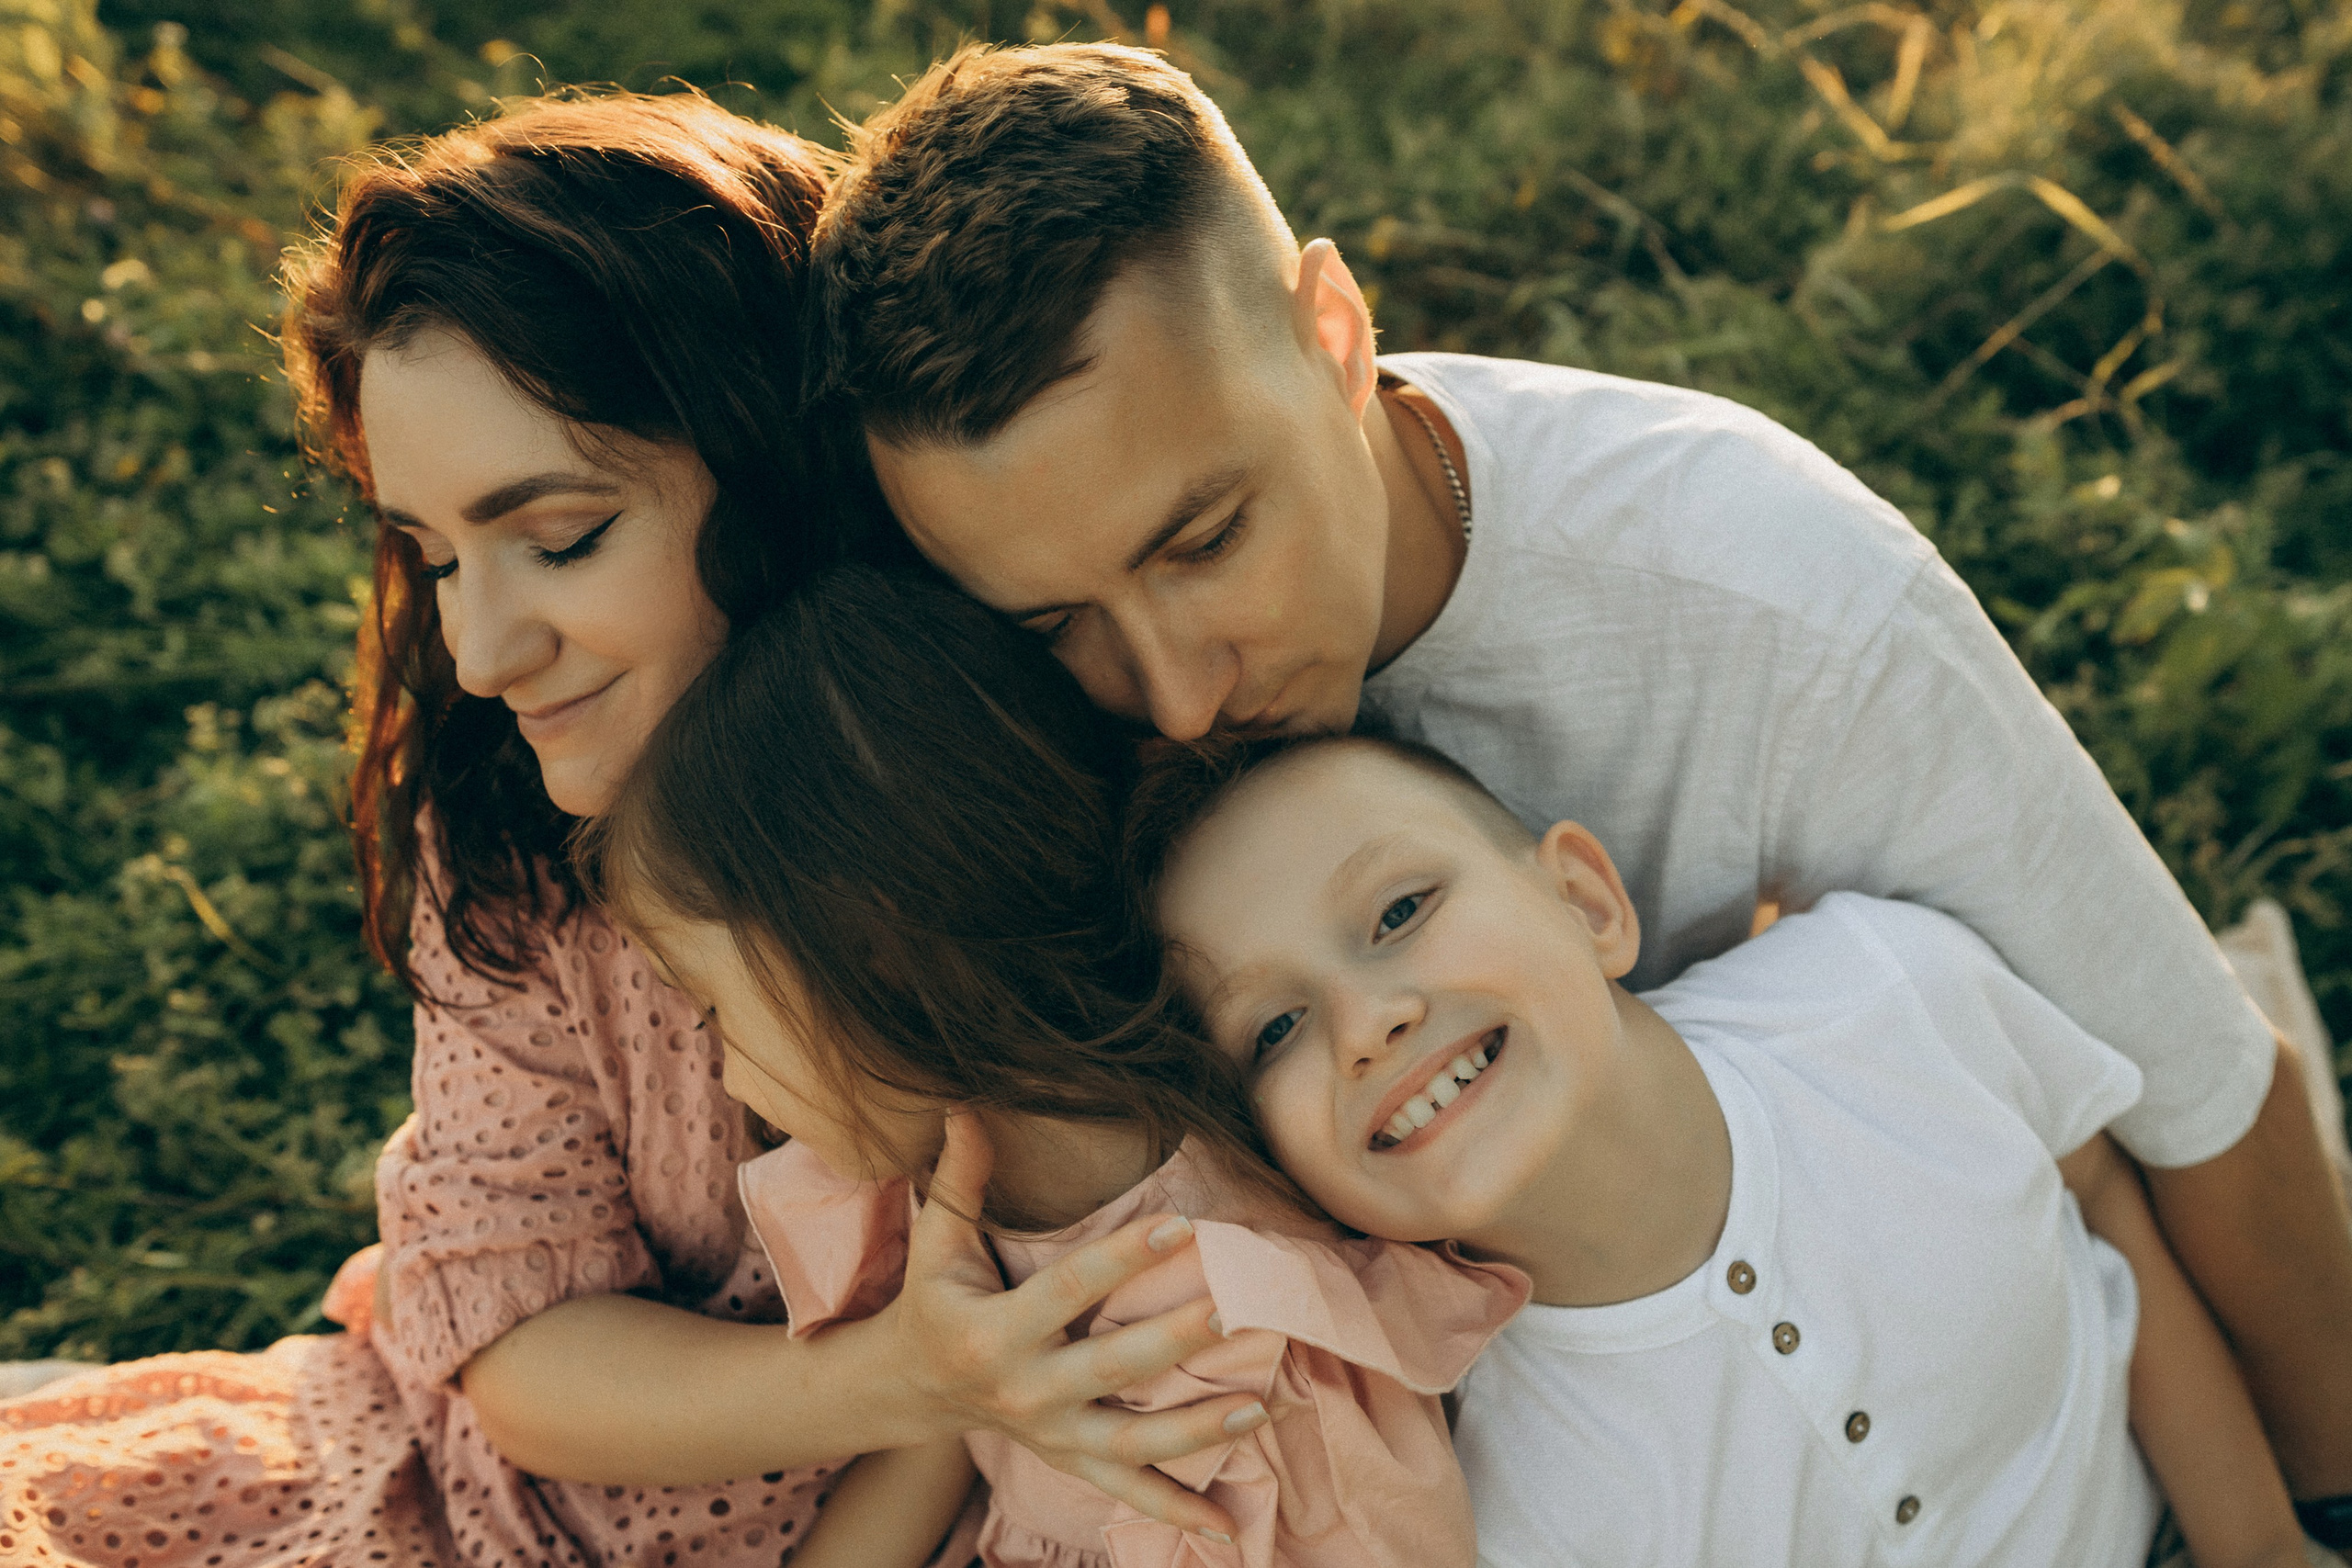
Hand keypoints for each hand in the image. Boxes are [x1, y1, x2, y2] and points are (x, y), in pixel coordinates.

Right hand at [885, 1112, 1258, 1538]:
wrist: (914, 1388)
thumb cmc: (935, 1300)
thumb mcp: (938, 1243)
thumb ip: (960, 1179)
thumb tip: (967, 1105)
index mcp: (993, 1332)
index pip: (1069, 1290)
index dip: (1122, 1257)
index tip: (1180, 1225)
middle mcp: (1025, 1391)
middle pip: (1113, 1367)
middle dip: (1175, 1343)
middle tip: (1235, 1312)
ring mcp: (1051, 1435)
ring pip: (1133, 1442)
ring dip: (1197, 1431)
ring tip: (1258, 1408)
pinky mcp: (1070, 1461)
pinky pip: (1127, 1493)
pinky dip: (1178, 1514)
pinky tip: (1229, 1530)